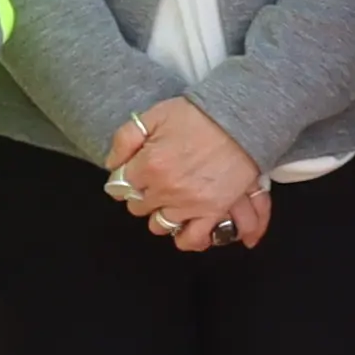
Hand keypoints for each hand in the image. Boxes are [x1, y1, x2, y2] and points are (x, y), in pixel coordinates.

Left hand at [108, 99, 274, 251]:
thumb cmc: (198, 115)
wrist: (242, 119)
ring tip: (172, 201)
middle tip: (156, 182)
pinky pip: (193, 238)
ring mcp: (190, 204)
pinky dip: (187, 238)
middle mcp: (166, 190)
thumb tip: (111, 164)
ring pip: (160, 225)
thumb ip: (126, 138)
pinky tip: (185, 228)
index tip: (135, 173)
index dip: (126, 179)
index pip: (119, 186)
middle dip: (143, 195)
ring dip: (161, 214)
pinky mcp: (213, 212)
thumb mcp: (155, 115)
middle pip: (138, 207)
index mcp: (148, 165)